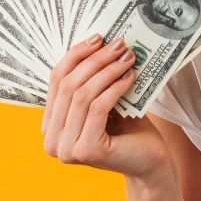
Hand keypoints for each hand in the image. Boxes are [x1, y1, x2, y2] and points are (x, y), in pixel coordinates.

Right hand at [41, 33, 171, 182]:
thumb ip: (91, 80)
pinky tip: (129, 77)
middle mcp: (51, 140)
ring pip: (82, 95)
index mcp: (50, 126)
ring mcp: (66, 148)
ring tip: (127, 57)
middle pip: (68, 86)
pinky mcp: (86, 150)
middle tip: (117, 44)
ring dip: (107, 71)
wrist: (150, 162)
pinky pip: (97, 107)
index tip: (98, 37)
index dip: (75, 55)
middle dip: (94, 60)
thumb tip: (96, 41)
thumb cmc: (128, 130)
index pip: (55, 81)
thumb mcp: (104, 101)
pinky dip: (114, 88)